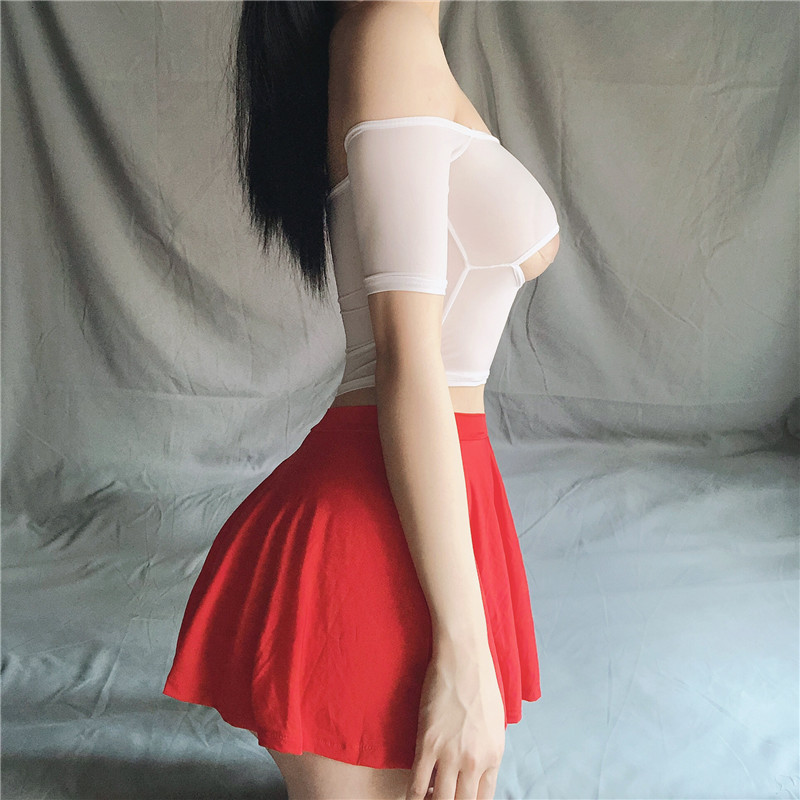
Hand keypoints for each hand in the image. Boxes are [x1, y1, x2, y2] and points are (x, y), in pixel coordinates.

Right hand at [405, 637, 505, 799]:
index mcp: (493, 756)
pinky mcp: (428, 743)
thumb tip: (475, 769)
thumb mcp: (494, 723)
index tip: (458, 799)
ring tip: (426, 799)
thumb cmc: (480, 683)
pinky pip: (417, 783)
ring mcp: (450, 754)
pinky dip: (413, 797)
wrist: (464, 659)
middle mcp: (474, 761)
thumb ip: (486, 751)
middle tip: (439, 799)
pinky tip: (410, 798)